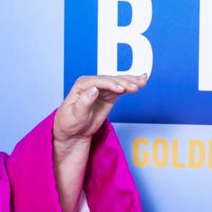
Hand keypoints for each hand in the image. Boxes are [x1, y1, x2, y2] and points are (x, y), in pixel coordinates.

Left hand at [50, 73, 146, 211]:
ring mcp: (102, 88)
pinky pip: (122, 89)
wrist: (73, 131)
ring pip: (118, 82)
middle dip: (124, 82)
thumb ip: (84, 101)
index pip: (99, 82)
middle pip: (111, 80)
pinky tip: (141, 81)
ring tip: (143, 81)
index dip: (111, 84)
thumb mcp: (75, 114)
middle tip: (136, 87)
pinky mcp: (109, 95)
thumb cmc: (69, 122)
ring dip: (131, 81)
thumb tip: (94, 89)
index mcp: (82, 85)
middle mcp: (92, 83)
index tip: (121, 89)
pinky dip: (131, 86)